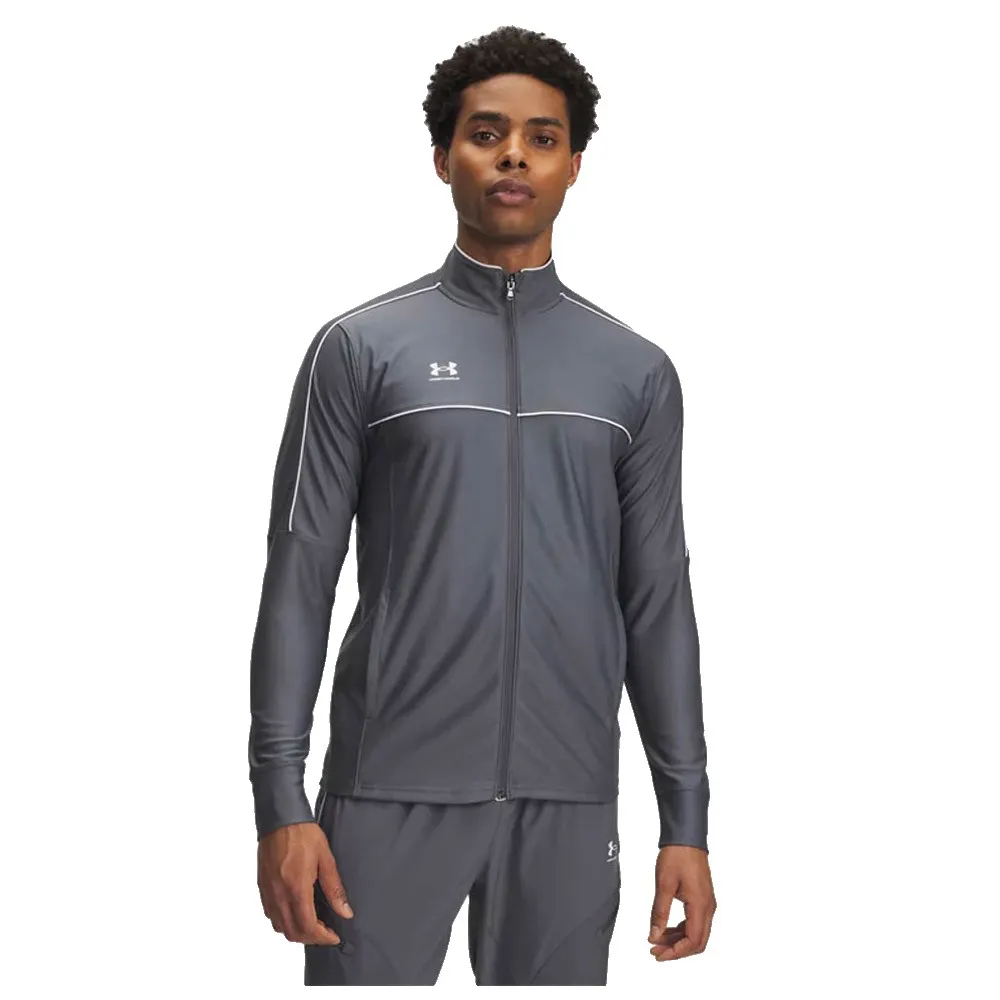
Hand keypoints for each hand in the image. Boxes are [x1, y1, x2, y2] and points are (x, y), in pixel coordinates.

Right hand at [257, 821, 354, 944]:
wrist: (280, 818)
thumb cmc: (303, 834)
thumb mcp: (326, 859)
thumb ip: (335, 889)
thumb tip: (345, 912)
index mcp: (297, 888)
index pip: (308, 927)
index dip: (322, 937)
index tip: (334, 936)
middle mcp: (279, 895)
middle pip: (292, 932)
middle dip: (311, 938)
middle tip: (326, 931)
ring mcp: (268, 892)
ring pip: (279, 927)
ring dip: (296, 931)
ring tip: (313, 923)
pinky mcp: (262, 887)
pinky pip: (270, 915)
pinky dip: (283, 921)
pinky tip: (296, 911)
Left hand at [647, 844, 715, 960]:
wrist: (686, 837)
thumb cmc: (677, 855)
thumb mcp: (664, 884)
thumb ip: (659, 912)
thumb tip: (654, 935)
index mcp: (700, 905)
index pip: (693, 941)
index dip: (675, 952)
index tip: (658, 954)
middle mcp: (708, 907)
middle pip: (697, 942)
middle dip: (676, 950)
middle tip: (656, 951)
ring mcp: (707, 903)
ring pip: (696, 933)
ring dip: (677, 940)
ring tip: (657, 940)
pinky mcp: (702, 899)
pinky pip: (695, 922)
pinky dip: (681, 929)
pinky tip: (666, 929)